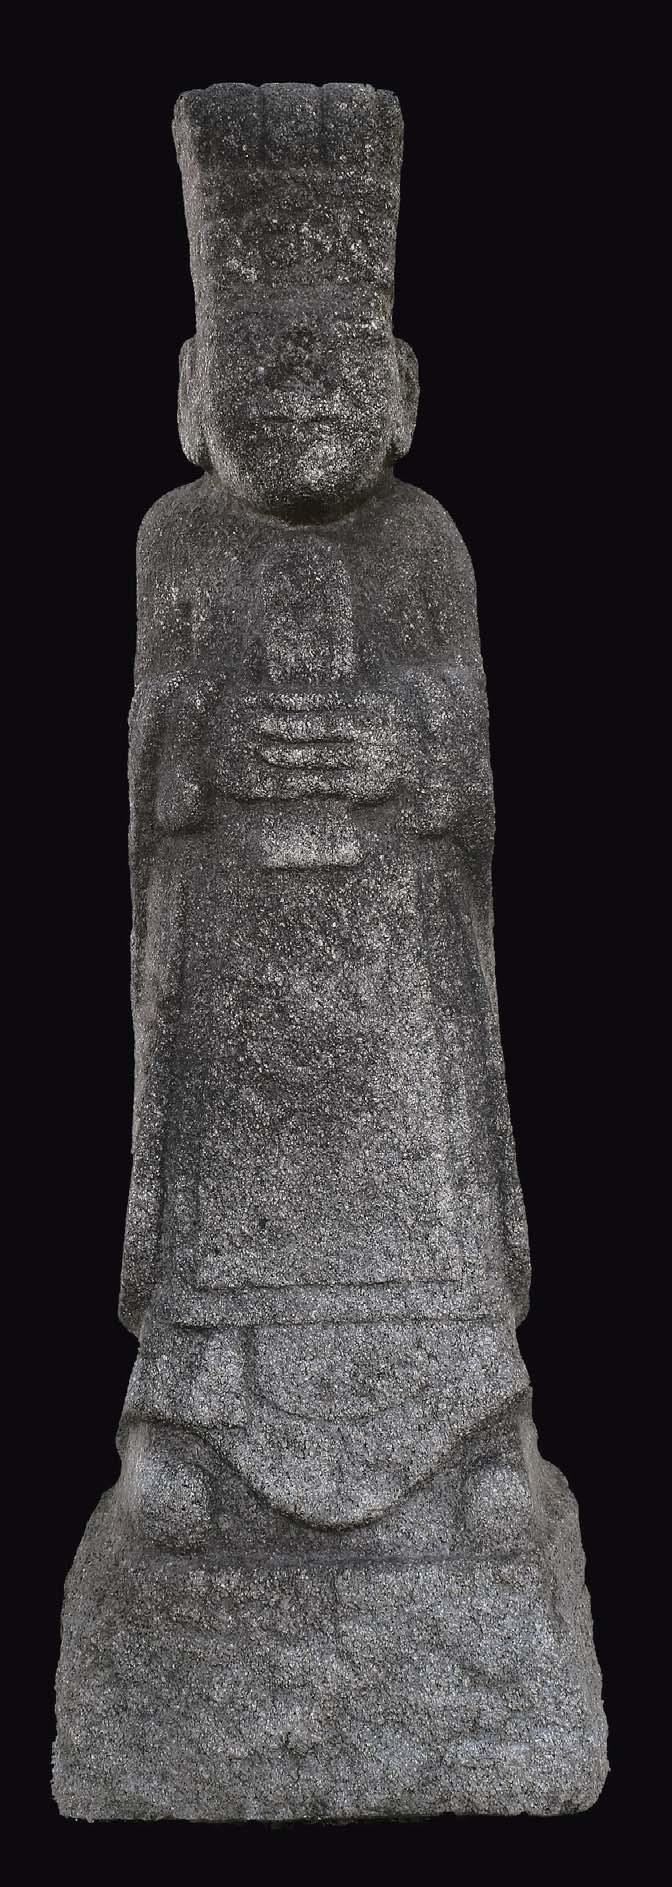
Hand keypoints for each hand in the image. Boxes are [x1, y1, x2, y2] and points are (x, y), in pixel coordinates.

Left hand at [213, 685, 407, 804]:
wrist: (432, 759)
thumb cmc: (398, 723)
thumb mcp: (380, 697)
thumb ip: (346, 697)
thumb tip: (299, 696)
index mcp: (370, 702)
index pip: (321, 700)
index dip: (291, 700)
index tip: (265, 698)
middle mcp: (370, 729)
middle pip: (317, 726)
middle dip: (283, 725)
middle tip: (254, 723)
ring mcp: (368, 758)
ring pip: (318, 756)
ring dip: (287, 754)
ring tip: (261, 751)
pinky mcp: (366, 785)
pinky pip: (327, 783)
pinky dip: (302, 780)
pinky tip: (283, 778)